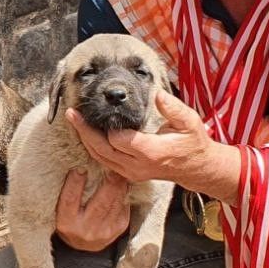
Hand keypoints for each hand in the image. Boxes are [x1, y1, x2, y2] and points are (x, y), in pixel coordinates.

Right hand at [55, 169, 129, 251]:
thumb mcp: (62, 210)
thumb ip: (70, 193)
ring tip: (121, 173)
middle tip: (112, 168)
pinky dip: (123, 195)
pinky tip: (123, 185)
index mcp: (66, 222)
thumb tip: (82, 168)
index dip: (75, 183)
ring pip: (115, 205)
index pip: (70, 200)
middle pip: (100, 204)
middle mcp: (85, 229)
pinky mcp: (117, 230)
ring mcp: (103, 231)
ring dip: (120, 187)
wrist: (81, 246)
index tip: (80, 168)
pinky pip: (122, 209)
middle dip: (108, 184)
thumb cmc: (70, 220)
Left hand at [66, 90, 240, 203]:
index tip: (99, 112)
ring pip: (100, 157)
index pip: (119, 141)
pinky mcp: (127, 174)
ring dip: (85, 139)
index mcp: (152, 152)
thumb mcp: (189, 122)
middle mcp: (138, 166)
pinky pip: (104, 161)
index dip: (108, 127)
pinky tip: (85, 132)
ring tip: (74, 120)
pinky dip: (93, 147)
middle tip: (72, 113)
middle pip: (102, 150)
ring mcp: (131, 172)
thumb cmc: (193, 142)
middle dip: (85, 131)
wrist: (196, 168)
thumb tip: (157, 94)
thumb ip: (173, 108)